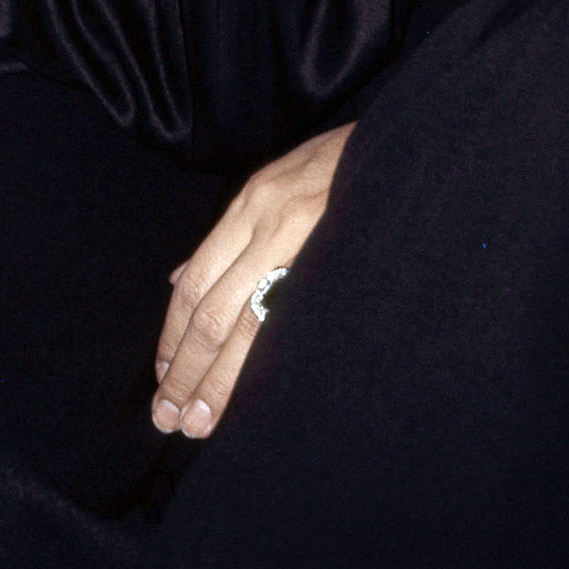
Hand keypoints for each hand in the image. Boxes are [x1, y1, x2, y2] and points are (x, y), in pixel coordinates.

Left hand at [153, 124, 351, 438]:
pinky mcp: (342, 263)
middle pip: (213, 312)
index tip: (163, 377)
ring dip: (218, 381)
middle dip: (186, 370)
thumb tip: (182, 279)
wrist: (406, 145)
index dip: (173, 334)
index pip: (195, 281)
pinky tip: (258, 399)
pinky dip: (271, 365)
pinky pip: (296, 324)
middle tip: (168, 417)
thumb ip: (232, 233)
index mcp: (253, 204)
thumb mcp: (279, 182)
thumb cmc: (343, 165)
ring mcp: (307, 245)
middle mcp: (270, 223)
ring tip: (200, 423)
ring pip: (249, 327)